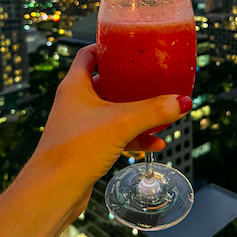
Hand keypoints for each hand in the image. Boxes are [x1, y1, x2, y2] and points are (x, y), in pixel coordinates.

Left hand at [33, 44, 191, 193]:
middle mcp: (75, 101)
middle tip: (151, 76)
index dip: (107, 47)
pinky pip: (115, 134)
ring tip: (160, 110)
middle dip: (129, 82)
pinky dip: (134, 136)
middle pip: (105, 82)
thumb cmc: (77, 148)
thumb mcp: (121, 123)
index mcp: (75, 85)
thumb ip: (153, 110)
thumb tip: (182, 101)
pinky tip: (155, 143)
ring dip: (136, 112)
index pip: (88, 54)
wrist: (53, 191)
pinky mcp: (87, 146)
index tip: (129, 46)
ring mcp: (81, 124)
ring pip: (113, 110)